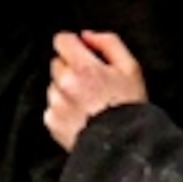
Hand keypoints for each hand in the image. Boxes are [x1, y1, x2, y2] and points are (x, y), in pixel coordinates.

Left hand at [45, 31, 146, 150]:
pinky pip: (52, 107)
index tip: (81, 52)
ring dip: (66, 90)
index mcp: (84, 68)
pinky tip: (82, 116)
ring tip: (88, 103)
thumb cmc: (130, 107)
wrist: (123, 145)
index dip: (72, 44)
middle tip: (91, 83)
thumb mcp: (130, 68)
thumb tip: (86, 36)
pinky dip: (63, 109)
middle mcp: (65, 84)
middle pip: (57, 63)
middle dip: (71, 68)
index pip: (61, 40)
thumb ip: (108, 43)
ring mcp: (56, 104)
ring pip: (54, 85)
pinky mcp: (52, 122)